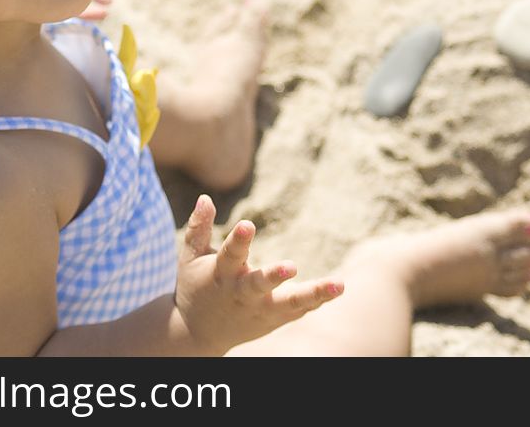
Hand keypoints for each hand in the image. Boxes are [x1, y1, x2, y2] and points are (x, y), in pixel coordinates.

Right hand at [174, 195, 343, 354]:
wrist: (197, 333)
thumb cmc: (196, 286)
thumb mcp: (190, 257)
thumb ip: (198, 228)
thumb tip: (206, 197)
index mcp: (220, 274)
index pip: (230, 255)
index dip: (239, 240)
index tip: (248, 224)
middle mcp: (241, 293)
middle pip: (258, 285)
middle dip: (273, 276)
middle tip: (291, 266)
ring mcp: (259, 309)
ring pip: (289, 304)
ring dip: (313, 294)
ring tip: (339, 284)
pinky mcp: (273, 319)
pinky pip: (297, 310)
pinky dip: (315, 301)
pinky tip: (335, 289)